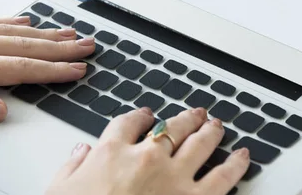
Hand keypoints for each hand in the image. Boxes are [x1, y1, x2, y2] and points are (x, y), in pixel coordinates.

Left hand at [0, 16, 94, 123]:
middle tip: (86, 46)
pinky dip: (11, 22)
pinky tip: (26, 22)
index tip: (77, 69)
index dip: (52, 70)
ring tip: (68, 34)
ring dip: (43, 34)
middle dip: (60, 48)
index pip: (20, 68)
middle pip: (24, 46)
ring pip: (12, 32)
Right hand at [46, 107, 249, 194]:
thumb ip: (71, 168)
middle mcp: (147, 158)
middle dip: (186, 118)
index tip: (146, 115)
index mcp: (112, 153)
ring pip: (200, 142)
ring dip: (211, 131)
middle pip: (172, 127)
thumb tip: (80, 151)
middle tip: (195, 114)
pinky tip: (243, 156)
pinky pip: (223, 177)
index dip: (141, 116)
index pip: (129, 123)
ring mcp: (174, 177)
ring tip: (217, 125)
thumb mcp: (58, 192)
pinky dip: (236, 164)